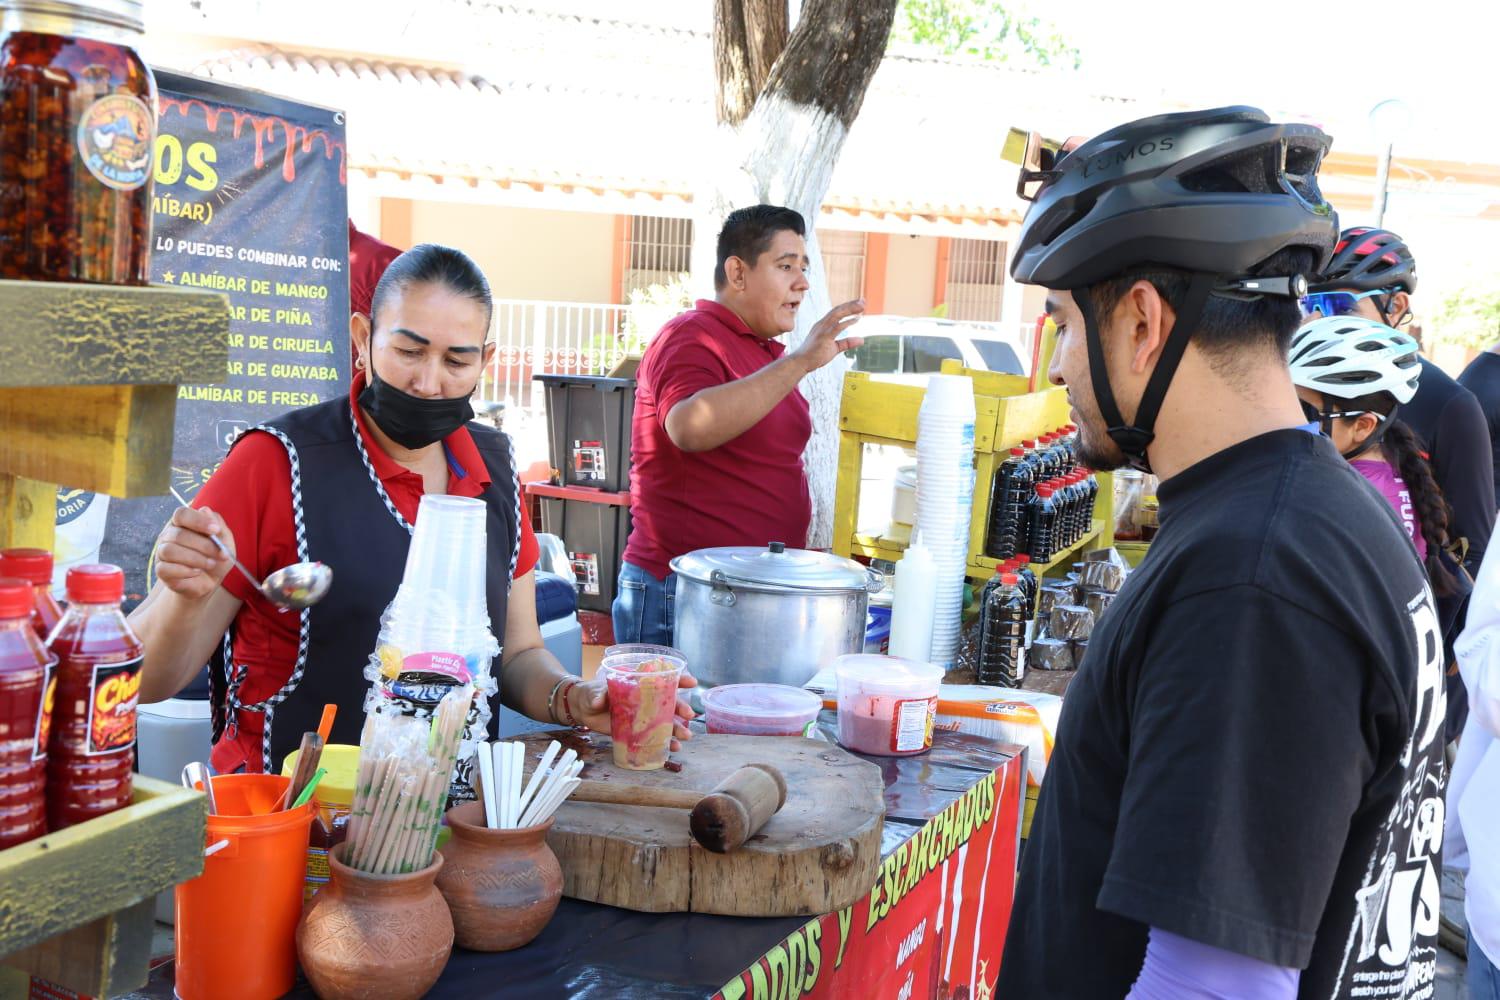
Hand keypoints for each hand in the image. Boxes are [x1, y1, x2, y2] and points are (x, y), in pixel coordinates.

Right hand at [153, 505, 234, 600]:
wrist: (208, 582)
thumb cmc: (215, 557)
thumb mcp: (224, 541)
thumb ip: (218, 525)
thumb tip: (205, 510)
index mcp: (183, 523)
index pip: (181, 514)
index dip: (198, 520)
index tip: (216, 530)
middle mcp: (169, 535)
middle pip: (178, 534)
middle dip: (204, 545)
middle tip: (221, 555)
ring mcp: (162, 552)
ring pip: (170, 551)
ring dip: (195, 558)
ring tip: (211, 564)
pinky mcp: (160, 570)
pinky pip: (165, 568)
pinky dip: (184, 571)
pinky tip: (197, 572)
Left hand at [566, 670, 698, 751]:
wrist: (583, 710)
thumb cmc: (591, 694)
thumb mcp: (594, 692)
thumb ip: (598, 695)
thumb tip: (598, 702)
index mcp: (638, 685)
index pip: (662, 679)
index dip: (678, 679)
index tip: (691, 683)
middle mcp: (645, 700)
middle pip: (669, 702)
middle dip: (681, 708)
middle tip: (689, 716)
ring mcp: (643, 716)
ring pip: (666, 721)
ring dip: (678, 728)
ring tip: (685, 737)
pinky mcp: (637, 731)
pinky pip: (655, 737)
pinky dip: (665, 743)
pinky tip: (673, 748)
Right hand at [790, 298, 864, 372]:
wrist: (800, 362)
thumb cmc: (815, 355)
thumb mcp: (834, 348)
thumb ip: (847, 343)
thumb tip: (862, 340)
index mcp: (823, 325)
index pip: (836, 312)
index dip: (847, 306)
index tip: (859, 303)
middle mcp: (822, 324)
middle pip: (837, 310)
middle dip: (851, 304)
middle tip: (863, 300)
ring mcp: (822, 330)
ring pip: (837, 314)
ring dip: (850, 308)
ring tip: (862, 305)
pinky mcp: (823, 337)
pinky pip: (837, 327)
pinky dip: (847, 322)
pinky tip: (857, 319)